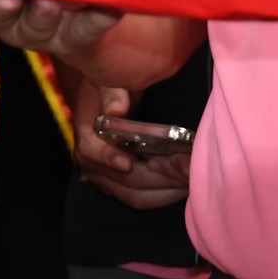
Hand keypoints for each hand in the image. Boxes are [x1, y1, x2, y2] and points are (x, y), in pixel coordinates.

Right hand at [73, 81, 189, 209]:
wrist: (108, 98)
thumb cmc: (109, 85)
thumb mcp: (108, 81)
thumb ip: (112, 93)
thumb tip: (116, 111)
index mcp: (86, 136)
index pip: (91, 152)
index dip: (109, 158)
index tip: (128, 163)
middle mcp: (93, 163)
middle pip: (125, 180)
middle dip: (159, 177)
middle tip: (186, 168)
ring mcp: (107, 179)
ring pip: (137, 196)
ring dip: (167, 190)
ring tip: (191, 176)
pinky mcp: (122, 187)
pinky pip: (144, 198)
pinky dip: (166, 193)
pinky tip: (185, 182)